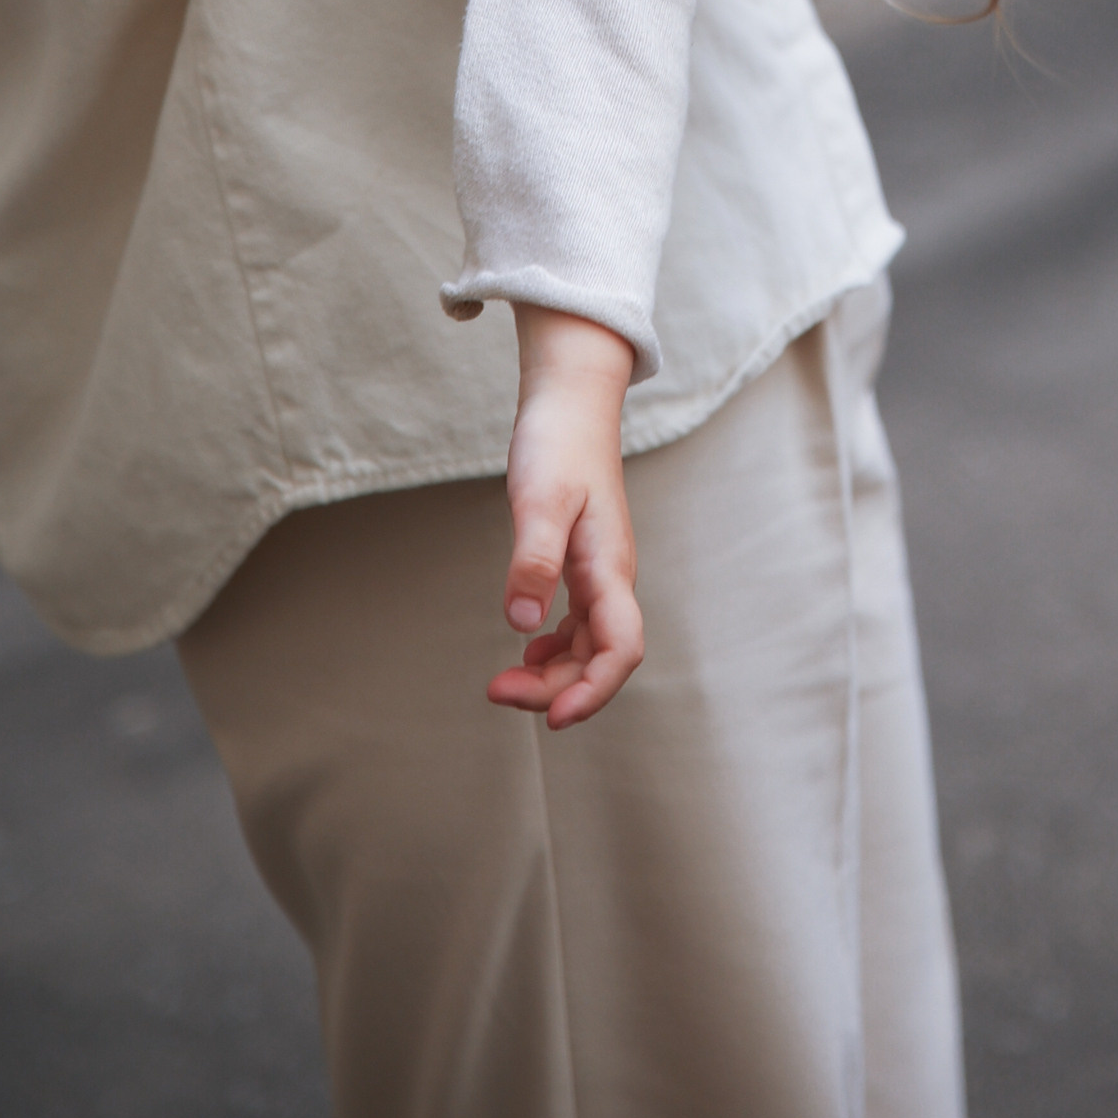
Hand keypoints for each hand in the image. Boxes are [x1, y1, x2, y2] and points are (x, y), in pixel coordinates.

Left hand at [486, 307, 643, 730]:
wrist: (571, 399)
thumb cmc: (558, 442)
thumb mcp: (540, 499)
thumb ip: (533, 561)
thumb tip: (521, 626)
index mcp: (610, 568)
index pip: (620, 650)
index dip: (593, 691)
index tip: (551, 717)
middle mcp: (612, 576)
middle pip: (600, 657)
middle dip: (555, 688)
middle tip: (497, 692)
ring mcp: (600, 571)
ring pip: (589, 644)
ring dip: (553, 673)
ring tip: (504, 681)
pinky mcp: (583, 561)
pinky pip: (579, 622)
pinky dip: (555, 646)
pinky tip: (528, 649)